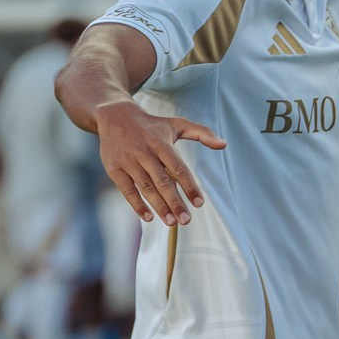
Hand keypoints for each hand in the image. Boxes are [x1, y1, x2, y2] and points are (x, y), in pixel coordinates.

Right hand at [94, 100, 223, 225]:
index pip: (178, 168)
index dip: (189, 186)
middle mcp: (144, 152)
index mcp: (161, 143)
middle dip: (175, 202)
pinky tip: (149, 217)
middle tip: (186, 220)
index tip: (199, 203)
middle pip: (162, 181)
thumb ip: (201, 133)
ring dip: (159, 206)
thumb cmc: (151, 125)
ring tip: (172, 222)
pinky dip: (137, 205)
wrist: (114, 115)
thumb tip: (224, 144)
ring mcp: (128, 161)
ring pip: (145, 188)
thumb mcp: (176, 124)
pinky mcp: (114, 168)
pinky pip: (127, 190)